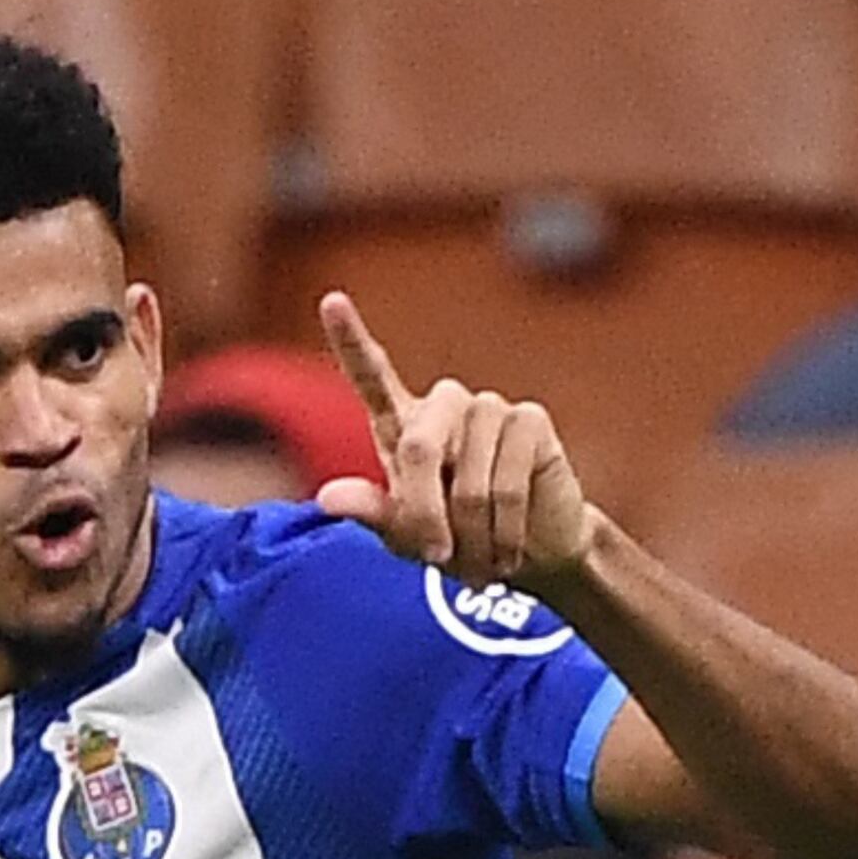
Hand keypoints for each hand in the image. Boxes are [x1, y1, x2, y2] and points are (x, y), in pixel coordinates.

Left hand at [312, 293, 595, 590]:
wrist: (526, 556)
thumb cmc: (455, 541)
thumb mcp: (405, 536)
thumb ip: (372, 513)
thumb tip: (327, 498)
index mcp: (402, 425)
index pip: (371, 376)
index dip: (351, 339)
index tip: (332, 301)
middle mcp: (443, 406)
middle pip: (418, 449)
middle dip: (424, 514)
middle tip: (437, 557)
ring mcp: (487, 407)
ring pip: (469, 480)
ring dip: (473, 534)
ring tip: (481, 556)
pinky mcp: (529, 420)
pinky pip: (508, 482)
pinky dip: (507, 528)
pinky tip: (511, 545)